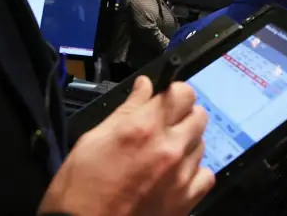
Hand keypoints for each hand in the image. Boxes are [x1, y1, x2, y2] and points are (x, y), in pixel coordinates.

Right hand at [39, 77, 213, 215]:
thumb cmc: (80, 188)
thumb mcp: (94, 139)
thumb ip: (127, 109)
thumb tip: (144, 85)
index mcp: (144, 128)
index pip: (182, 92)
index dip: (174, 92)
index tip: (165, 99)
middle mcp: (169, 148)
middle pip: (199, 115)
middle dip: (184, 115)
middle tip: (165, 125)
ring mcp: (181, 175)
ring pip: (201, 143)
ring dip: (186, 143)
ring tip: (164, 154)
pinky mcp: (186, 199)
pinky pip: (205, 175)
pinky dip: (194, 172)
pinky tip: (176, 174)